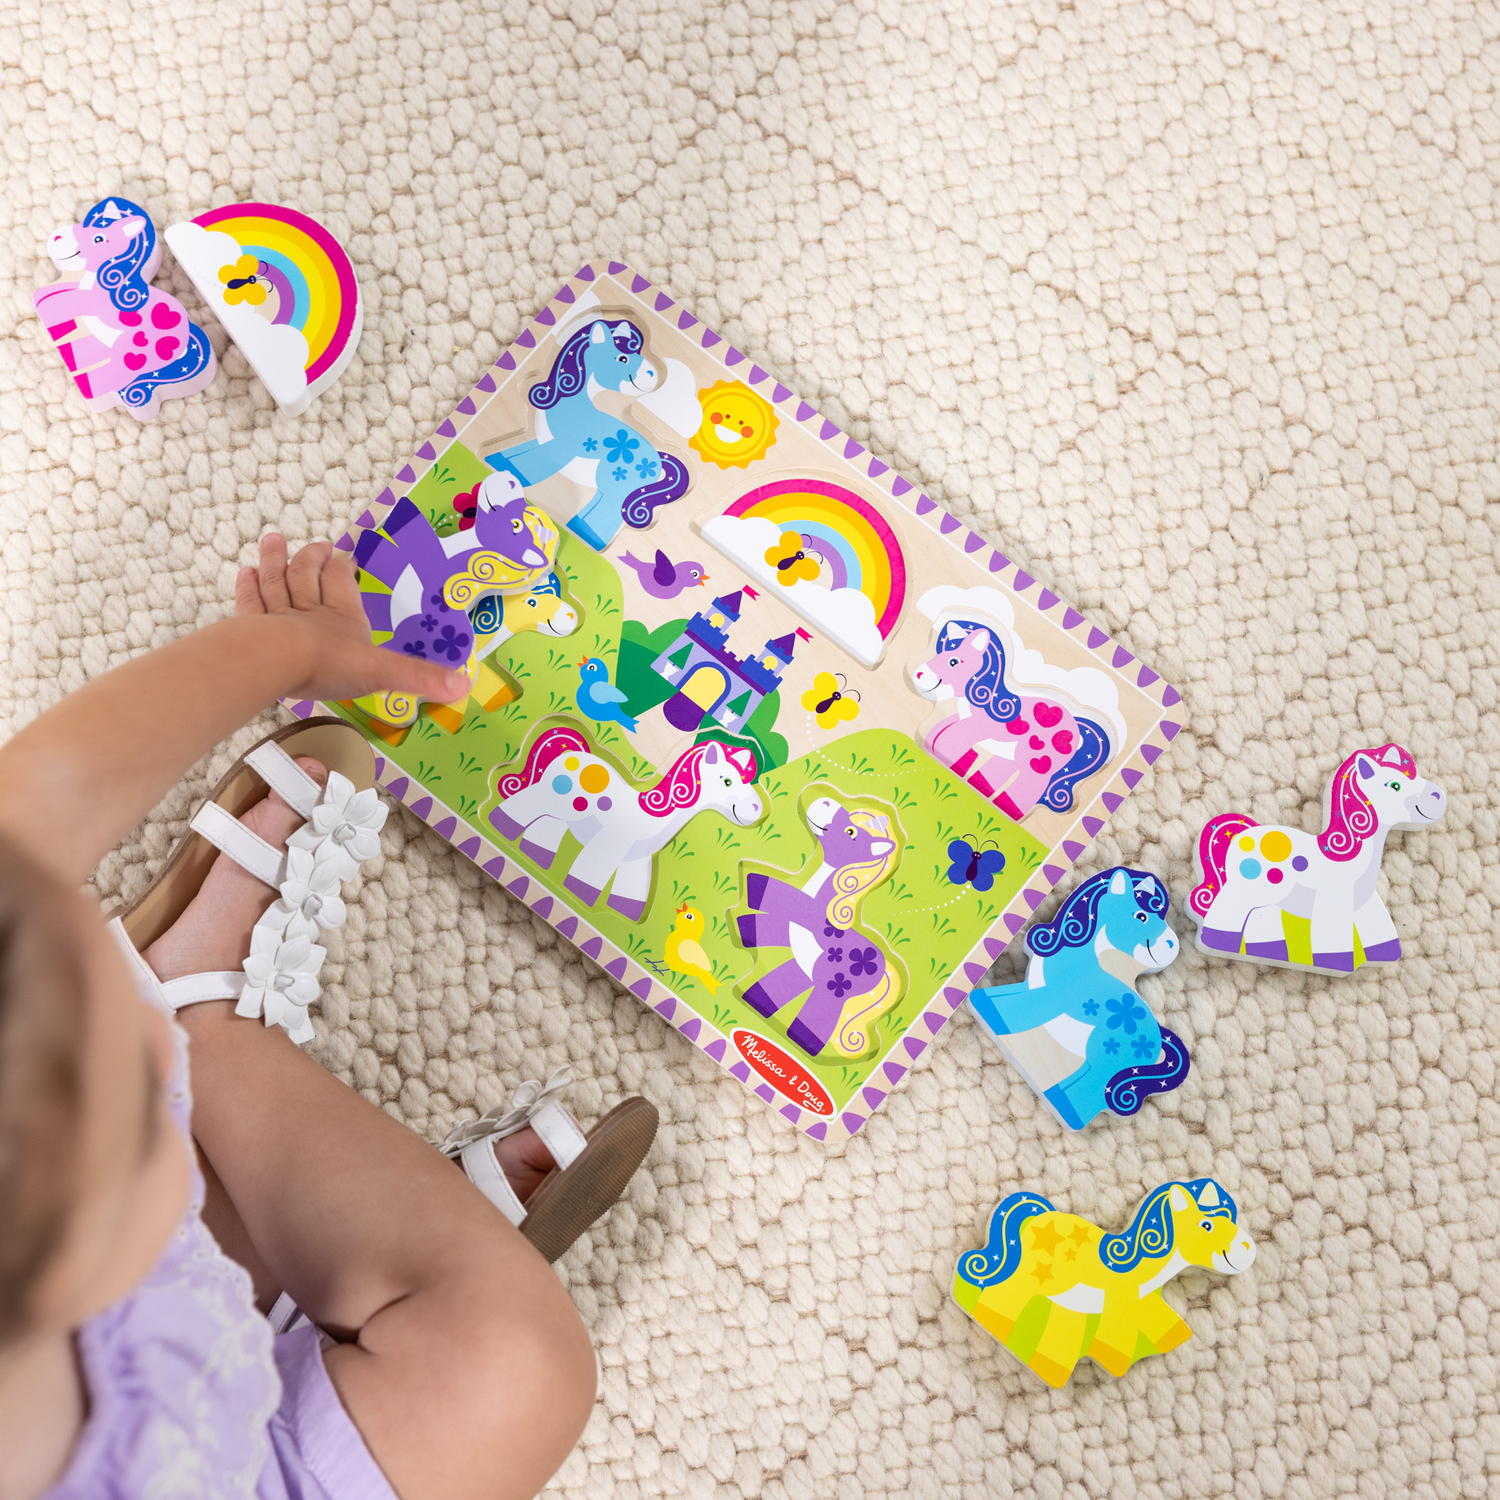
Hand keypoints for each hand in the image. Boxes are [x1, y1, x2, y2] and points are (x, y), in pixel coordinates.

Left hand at [236, 534, 472, 704]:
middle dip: (312, 557)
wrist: (275, 661)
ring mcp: (276, 615)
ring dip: (275, 560)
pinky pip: (249, 601)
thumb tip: (464, 685)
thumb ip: (419, 677)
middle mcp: (309, 609)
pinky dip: (247, 587)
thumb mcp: (382, 672)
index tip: (345, 555)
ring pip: (276, 581)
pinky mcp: (249, 626)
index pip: (343, 581)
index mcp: (343, 615)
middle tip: (316, 544)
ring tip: (273, 540)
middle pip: (308, 574)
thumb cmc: (330, 663)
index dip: (345, 567)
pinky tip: (244, 573)